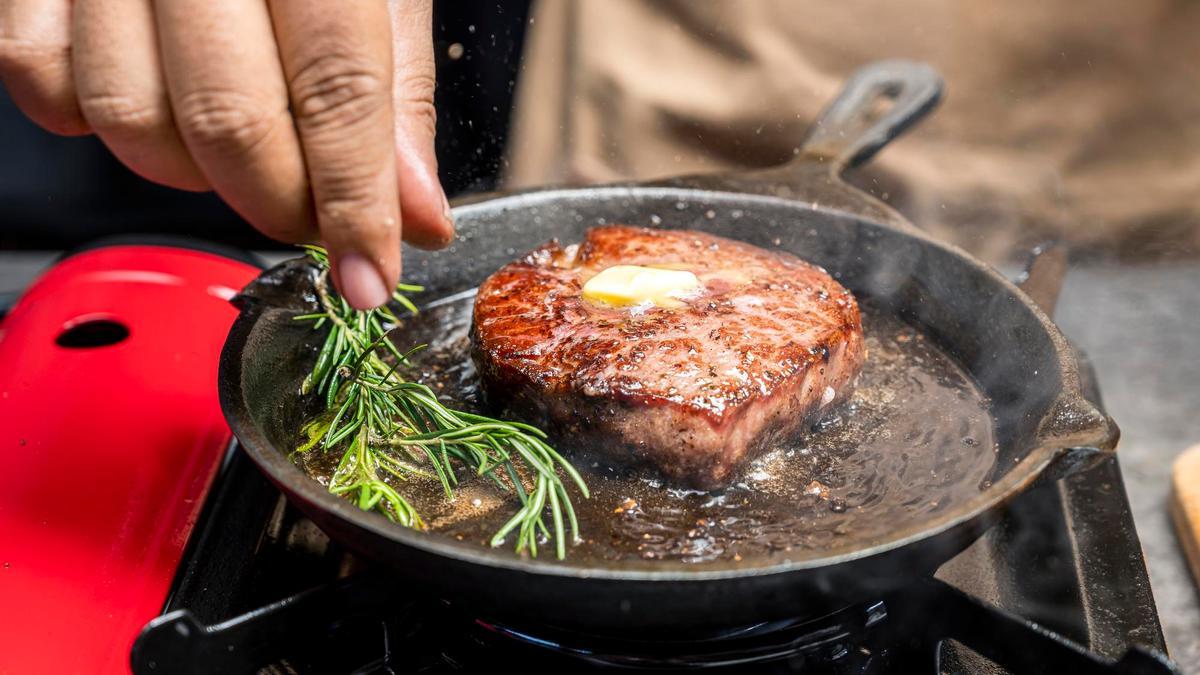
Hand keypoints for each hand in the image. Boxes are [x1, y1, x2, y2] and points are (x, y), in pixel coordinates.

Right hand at [0, 0, 452, 308]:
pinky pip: (42, 86)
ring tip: (236, 134)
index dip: (356, 206)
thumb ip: (396, 92)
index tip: (369, 279)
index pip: (338, 95)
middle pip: (229, 126)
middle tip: (313, 214)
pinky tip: (151, 89)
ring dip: (192, 172)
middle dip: (280, 205)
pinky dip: (96, 120)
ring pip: (132, 124)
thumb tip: (418, 215)